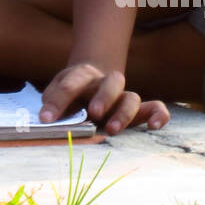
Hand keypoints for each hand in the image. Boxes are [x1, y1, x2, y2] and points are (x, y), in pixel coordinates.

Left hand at [39, 62, 169, 134]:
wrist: (91, 80)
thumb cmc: (71, 92)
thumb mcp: (56, 91)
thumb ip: (52, 102)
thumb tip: (46, 119)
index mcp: (83, 74)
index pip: (72, 82)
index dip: (58, 99)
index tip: (46, 118)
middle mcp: (106, 82)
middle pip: (111, 82)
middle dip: (104, 97)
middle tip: (94, 113)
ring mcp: (122, 95)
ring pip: (132, 97)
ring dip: (124, 112)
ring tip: (112, 129)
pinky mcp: (138, 109)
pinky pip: (154, 107)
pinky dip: (158, 114)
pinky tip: (155, 125)